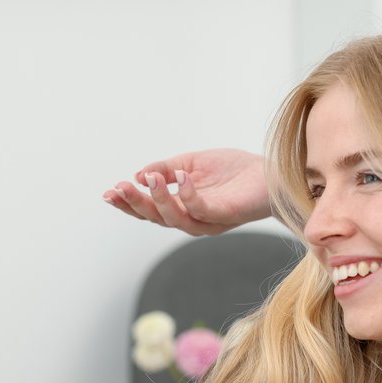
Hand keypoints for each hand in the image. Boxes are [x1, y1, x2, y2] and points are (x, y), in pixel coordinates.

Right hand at [102, 148, 270, 235]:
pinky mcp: (224, 215)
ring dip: (159, 199)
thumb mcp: (193, 162)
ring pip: (175, 218)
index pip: (150, 209)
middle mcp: (192, 218)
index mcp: (182, 206)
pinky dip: (188, 193)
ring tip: (148, 179)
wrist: (272, 174)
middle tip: (119, 189)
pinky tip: (181, 176)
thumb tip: (140, 174)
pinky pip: (201, 209)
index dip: (129, 203)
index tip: (109, 192)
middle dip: (136, 204)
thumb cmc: (235, 170)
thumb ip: (167, 168)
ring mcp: (208, 220)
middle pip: (157, 218)